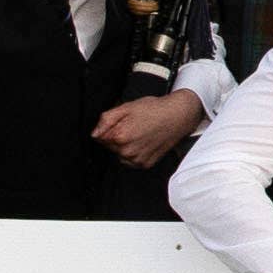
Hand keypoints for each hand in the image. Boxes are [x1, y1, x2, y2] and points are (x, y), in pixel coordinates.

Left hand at [89, 85, 210, 166]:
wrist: (177, 116)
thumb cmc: (153, 109)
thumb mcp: (126, 107)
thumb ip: (106, 119)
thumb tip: (94, 134)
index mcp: (119, 137)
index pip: (99, 137)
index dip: (109, 128)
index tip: (120, 122)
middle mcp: (127, 152)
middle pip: (109, 147)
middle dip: (116, 137)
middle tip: (132, 125)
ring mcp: (137, 160)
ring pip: (120, 154)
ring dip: (124, 146)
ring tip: (139, 133)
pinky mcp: (145, 164)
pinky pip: (131, 161)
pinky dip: (134, 153)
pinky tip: (143, 141)